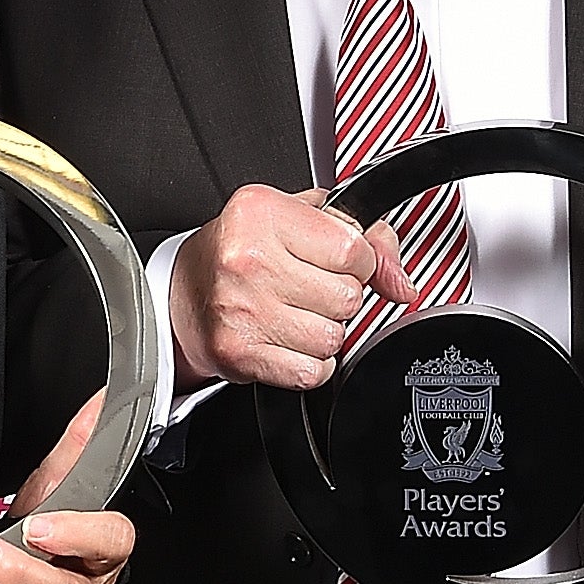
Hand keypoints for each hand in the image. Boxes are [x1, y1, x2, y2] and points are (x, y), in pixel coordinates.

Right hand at [168, 185, 415, 390]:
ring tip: (295, 313)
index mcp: (262, 212)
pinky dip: (309, 363)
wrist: (181, 293)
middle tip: (308, 287)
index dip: (357, 262)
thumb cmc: (241, 250)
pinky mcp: (240, 352)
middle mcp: (248, 259)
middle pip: (347, 297)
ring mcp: (242, 309)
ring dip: (324, 331)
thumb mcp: (299, 218)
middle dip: (339, 297)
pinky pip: (312, 371)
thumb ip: (366, 237)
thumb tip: (402, 283)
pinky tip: (288, 340)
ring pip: (334, 338)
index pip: (354, 250)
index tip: (336, 262)